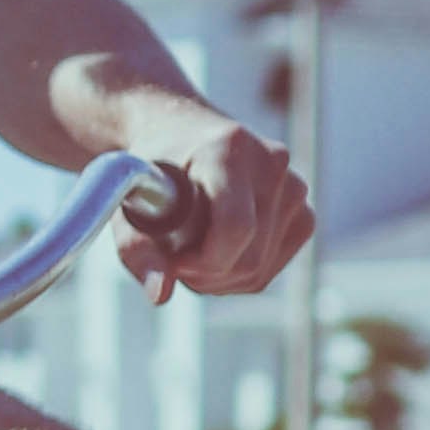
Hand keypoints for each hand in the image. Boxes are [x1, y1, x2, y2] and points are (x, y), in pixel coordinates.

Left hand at [116, 116, 311, 299]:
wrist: (177, 134)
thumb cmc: (151, 169)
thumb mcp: (128, 202)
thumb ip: (137, 249)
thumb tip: (160, 294)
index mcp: (229, 149)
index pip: (236, 227)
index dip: (203, 261)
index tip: (173, 260)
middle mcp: (271, 162)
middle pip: (248, 257)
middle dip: (205, 273)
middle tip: (173, 258)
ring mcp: (293, 186)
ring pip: (259, 270)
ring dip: (217, 276)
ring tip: (190, 248)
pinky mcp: (302, 211)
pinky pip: (270, 269)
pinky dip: (237, 273)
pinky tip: (214, 249)